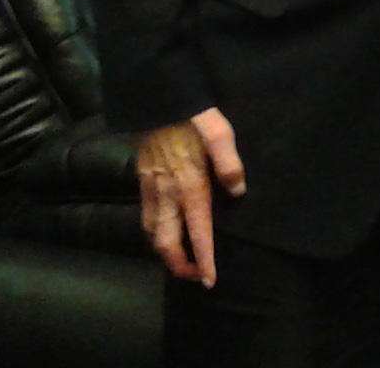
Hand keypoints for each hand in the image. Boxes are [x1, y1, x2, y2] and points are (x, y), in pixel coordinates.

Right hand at [136, 107, 246, 285]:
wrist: (156, 99)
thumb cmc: (193, 115)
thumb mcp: (219, 133)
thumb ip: (229, 164)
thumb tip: (237, 193)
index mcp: (190, 186)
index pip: (198, 232)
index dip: (204, 259)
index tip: (209, 280)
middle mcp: (167, 194)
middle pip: (167, 242)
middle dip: (178, 265)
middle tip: (193, 277)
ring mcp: (151, 188)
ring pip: (152, 232)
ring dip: (164, 251)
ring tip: (178, 261)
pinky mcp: (142, 179)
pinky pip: (145, 216)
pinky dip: (154, 232)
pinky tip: (164, 230)